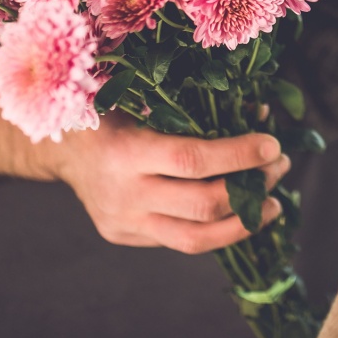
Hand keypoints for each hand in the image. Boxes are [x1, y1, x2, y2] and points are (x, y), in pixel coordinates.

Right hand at [0, 68, 287, 253]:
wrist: (57, 145)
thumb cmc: (110, 107)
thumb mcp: (143, 97)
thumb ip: (195, 106)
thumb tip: (257, 108)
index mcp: (126, 151)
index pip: (194, 159)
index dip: (239, 154)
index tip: (273, 144)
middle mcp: (124, 194)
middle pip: (202, 205)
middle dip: (250, 188)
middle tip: (280, 167)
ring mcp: (123, 222)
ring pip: (195, 240)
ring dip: (243, 223)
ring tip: (272, 203)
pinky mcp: (126, 236)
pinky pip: (180, 240)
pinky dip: (217, 227)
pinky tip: (240, 211)